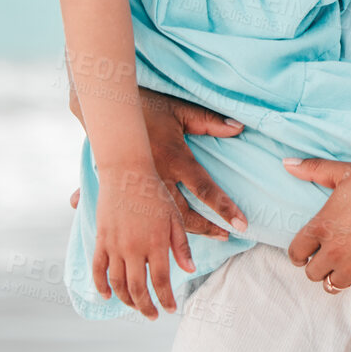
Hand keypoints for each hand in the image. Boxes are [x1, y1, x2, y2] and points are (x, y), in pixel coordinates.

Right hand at [69, 88, 247, 239]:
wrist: (110, 111)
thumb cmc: (149, 107)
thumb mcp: (182, 111)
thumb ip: (210, 122)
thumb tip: (239, 127)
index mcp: (174, 158)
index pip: (204, 189)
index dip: (223, 208)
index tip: (240, 223)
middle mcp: (157, 177)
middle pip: (183, 214)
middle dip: (206, 228)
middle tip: (226, 236)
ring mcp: (140, 186)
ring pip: (162, 221)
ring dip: (182, 235)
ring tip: (202, 243)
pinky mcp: (125, 191)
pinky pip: (141, 217)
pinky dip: (152, 231)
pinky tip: (158, 244)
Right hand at [91, 162, 193, 318]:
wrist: (127, 173)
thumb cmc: (155, 194)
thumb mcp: (174, 218)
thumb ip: (181, 246)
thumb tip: (189, 270)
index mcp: (156, 243)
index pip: (161, 281)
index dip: (165, 298)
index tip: (170, 309)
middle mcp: (134, 248)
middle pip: (138, 288)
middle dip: (146, 306)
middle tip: (152, 316)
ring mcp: (115, 246)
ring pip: (118, 283)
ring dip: (126, 300)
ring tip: (136, 307)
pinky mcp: (101, 240)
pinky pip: (98, 269)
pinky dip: (101, 286)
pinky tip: (107, 296)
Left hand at [285, 158, 350, 299]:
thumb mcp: (348, 173)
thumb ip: (314, 169)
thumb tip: (286, 164)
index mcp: (322, 227)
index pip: (295, 253)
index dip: (300, 253)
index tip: (307, 252)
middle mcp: (334, 252)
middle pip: (312, 273)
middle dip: (320, 265)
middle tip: (333, 256)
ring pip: (333, 285)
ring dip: (340, 275)